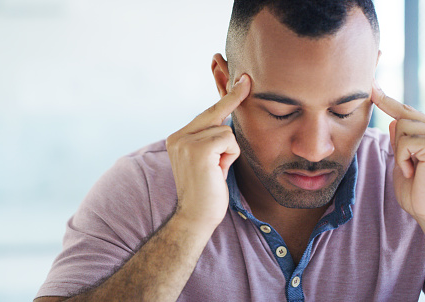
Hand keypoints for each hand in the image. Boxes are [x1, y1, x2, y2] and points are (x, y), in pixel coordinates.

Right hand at [166, 75, 250, 228]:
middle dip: (233, 97)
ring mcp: (186, 142)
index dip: (224, 97)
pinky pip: (228, 139)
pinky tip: (218, 171)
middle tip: (246, 79)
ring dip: (229, 151)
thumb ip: (212, 138)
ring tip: (218, 170)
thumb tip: (229, 117)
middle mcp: (178, 136)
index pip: (205, 113)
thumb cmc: (208, 191)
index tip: (239, 79)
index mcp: (178, 138)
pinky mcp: (198, 149)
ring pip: (225, 129)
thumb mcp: (208, 159)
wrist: (196, 217)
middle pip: (214, 112)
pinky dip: (230, 156)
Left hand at [371, 81, 424, 222]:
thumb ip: (401, 140)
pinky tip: (414, 172)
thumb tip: (393, 121)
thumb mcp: (403, 160)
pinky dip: (402, 159)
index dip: (387, 100)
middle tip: (410, 167)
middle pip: (401, 117)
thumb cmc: (416, 190)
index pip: (407, 111)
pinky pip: (404, 141)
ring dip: (399, 152)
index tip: (371, 85)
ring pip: (401, 126)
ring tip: (413, 169)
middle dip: (397, 143)